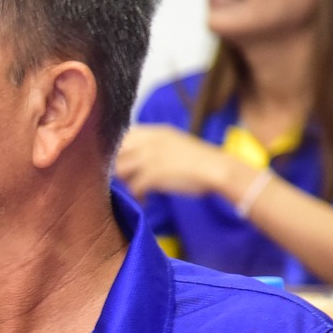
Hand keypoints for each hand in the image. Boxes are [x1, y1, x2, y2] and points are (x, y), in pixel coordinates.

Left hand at [115, 124, 248, 200]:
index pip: (122, 135)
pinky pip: (133, 187)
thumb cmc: (198, 158)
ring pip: (119, 170)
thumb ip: (153, 144)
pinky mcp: (152, 174)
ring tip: (136, 191)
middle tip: (127, 179)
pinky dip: (137, 196)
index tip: (122, 162)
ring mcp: (149, 157)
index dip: (117, 150)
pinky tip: (144, 201)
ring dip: (125, 182)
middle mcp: (148, 141)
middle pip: (116, 152)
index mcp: (154, 131)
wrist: (216, 168)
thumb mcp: (172, 142)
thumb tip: (134, 154)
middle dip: (117, 167)